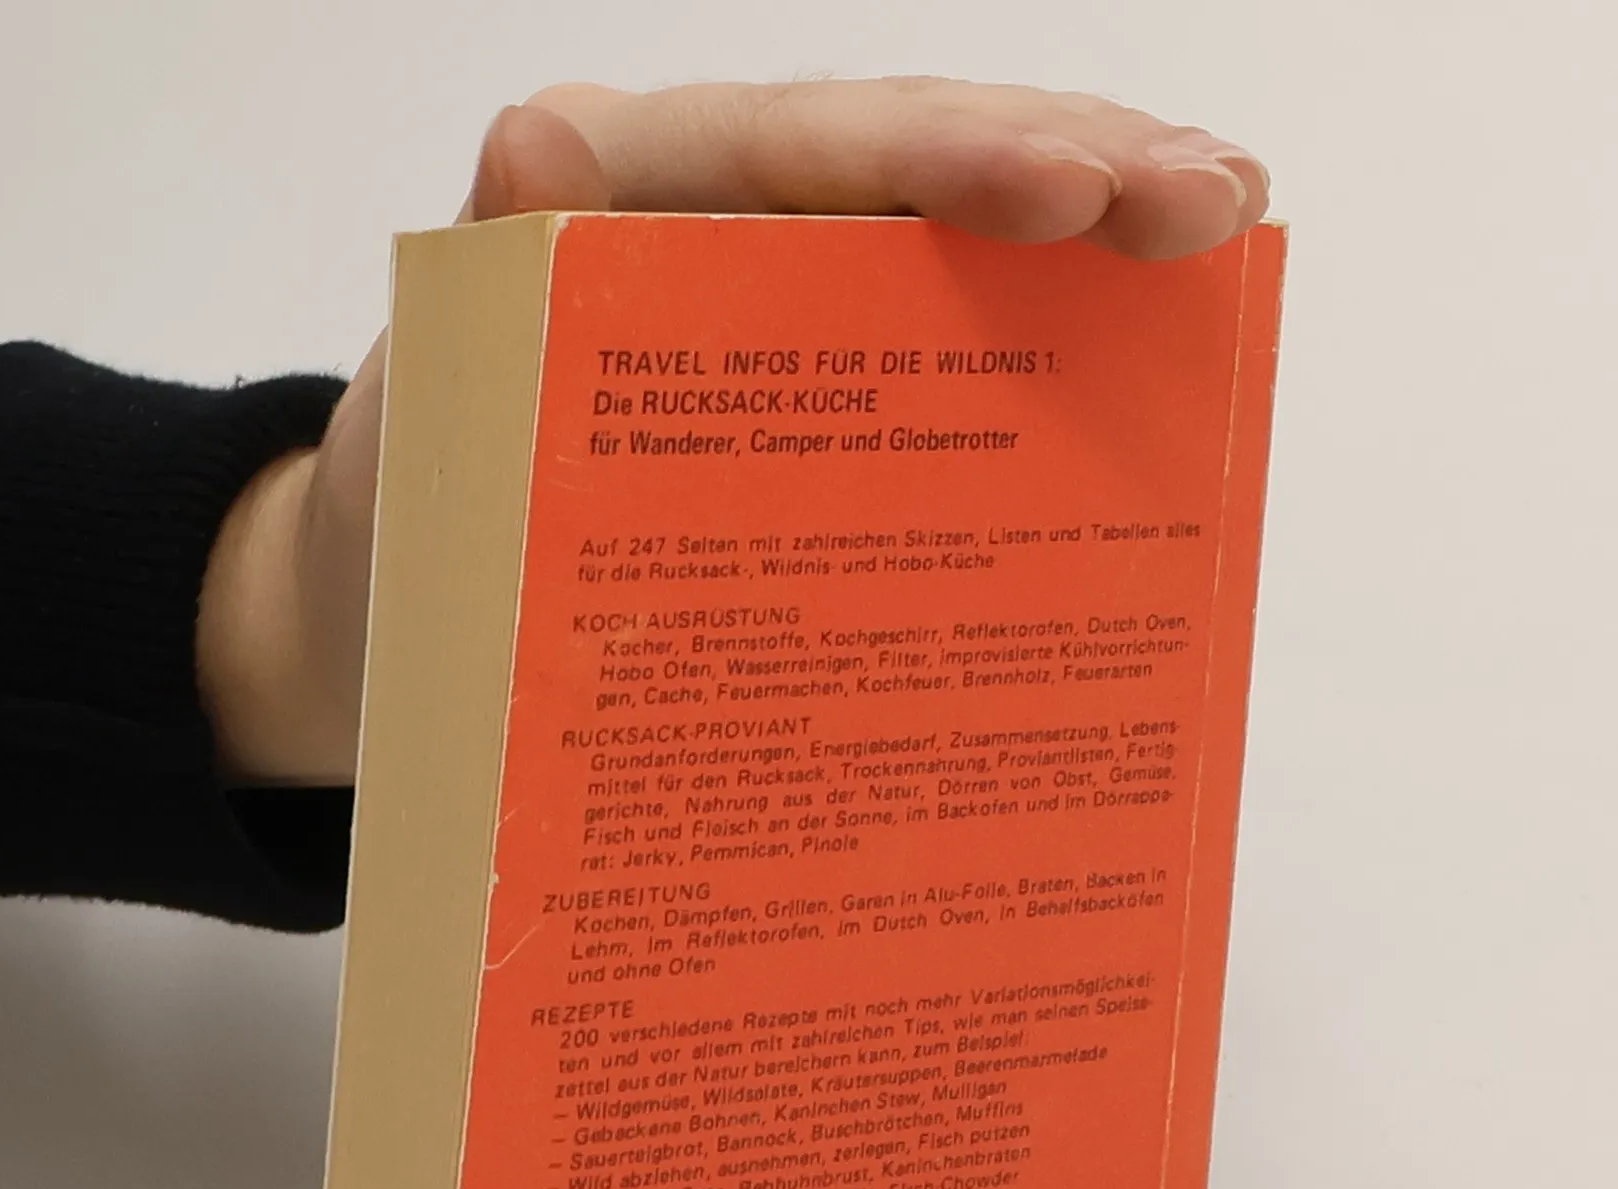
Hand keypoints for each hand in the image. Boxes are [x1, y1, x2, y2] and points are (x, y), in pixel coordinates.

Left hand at [199, 79, 1269, 783]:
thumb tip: (542, 144)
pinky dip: (1043, 354)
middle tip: (1215, 206)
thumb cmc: (404, 522)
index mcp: (611, 205)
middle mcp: (709, 232)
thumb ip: (477, 309)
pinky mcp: (815, 403)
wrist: (395, 615)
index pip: (794, 148)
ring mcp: (775, 313)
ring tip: (1221, 239)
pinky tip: (1148, 359)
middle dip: (1069, 169)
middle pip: (905, 165)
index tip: (1076, 195)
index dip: (945, 161)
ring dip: (1088, 243)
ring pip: (945, 247)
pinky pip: (938, 356)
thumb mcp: (419, 428)